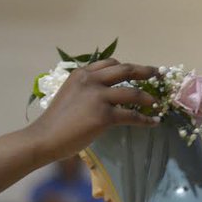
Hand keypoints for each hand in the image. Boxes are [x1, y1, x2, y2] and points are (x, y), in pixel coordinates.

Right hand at [33, 59, 159, 159]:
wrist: (44, 138)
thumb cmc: (54, 123)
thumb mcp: (69, 96)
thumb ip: (85, 91)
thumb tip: (103, 98)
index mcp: (81, 74)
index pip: (109, 64)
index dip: (125, 66)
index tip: (135, 70)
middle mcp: (91, 80)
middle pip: (126, 70)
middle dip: (145, 71)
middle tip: (157, 74)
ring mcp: (98, 97)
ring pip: (133, 93)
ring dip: (148, 97)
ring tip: (157, 102)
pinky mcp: (104, 115)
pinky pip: (132, 115)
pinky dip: (145, 119)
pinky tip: (153, 122)